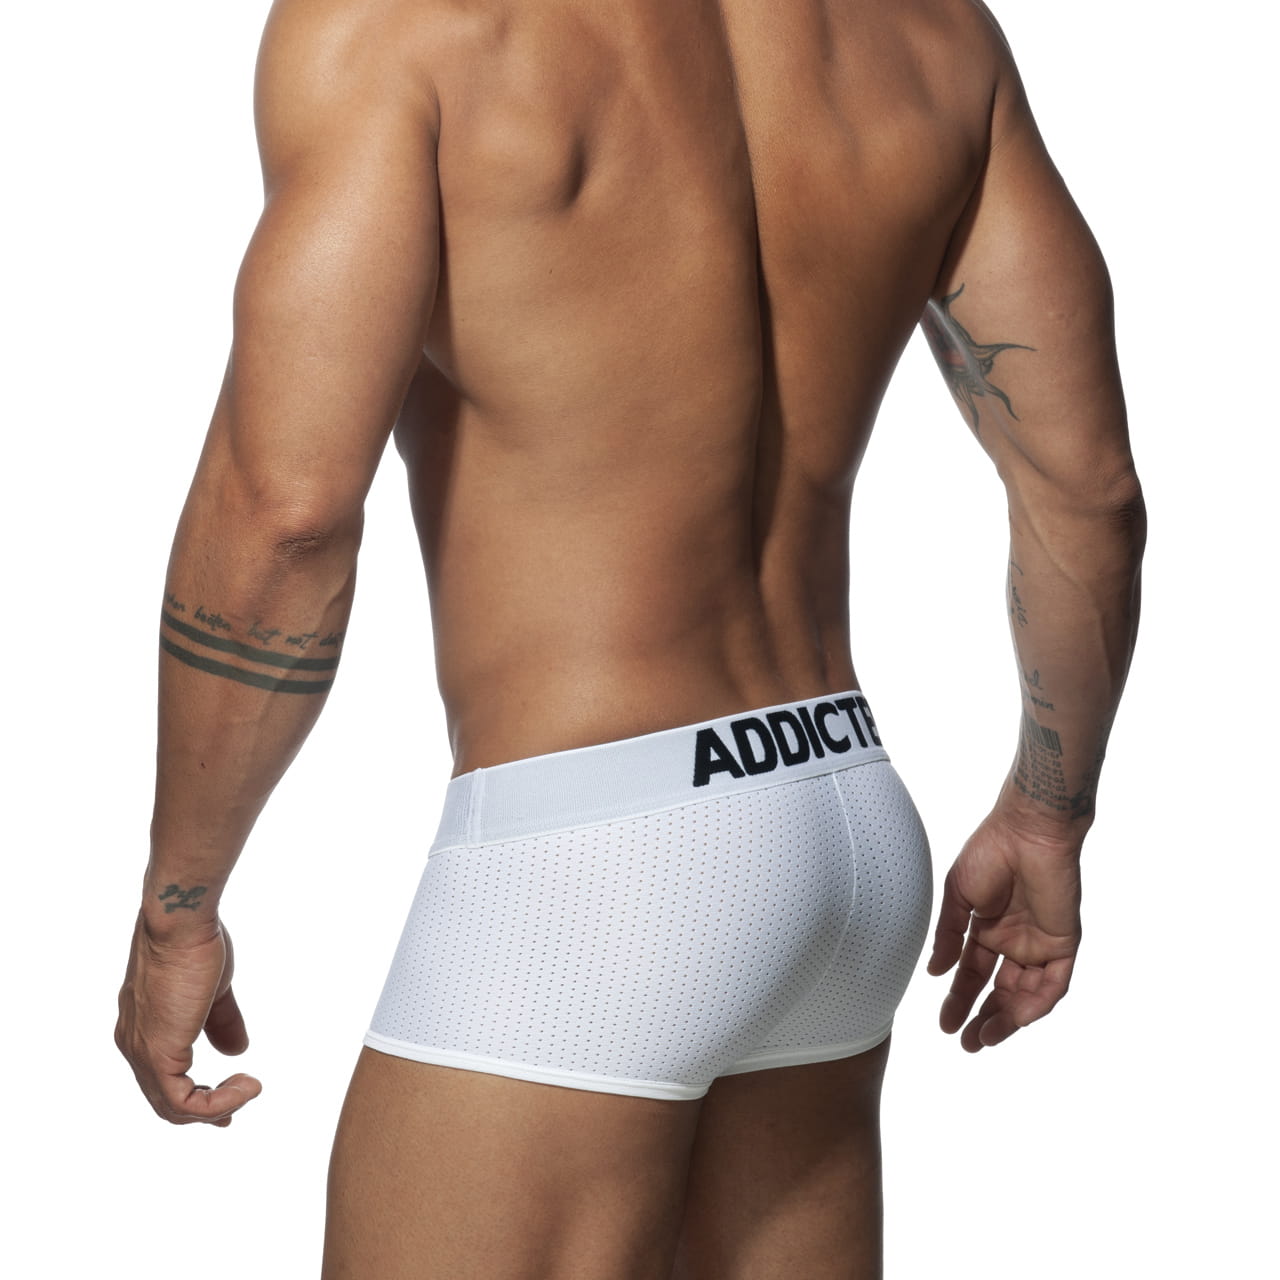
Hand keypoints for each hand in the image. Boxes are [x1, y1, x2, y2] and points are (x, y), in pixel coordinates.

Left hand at [115, 911, 261, 1124]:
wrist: (180, 923)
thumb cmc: (195, 944)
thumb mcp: (213, 990)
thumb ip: (221, 1022)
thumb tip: (237, 1050)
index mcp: (144, 1027)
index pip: (162, 1076)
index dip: (196, 1092)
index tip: (233, 1090)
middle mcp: (135, 1043)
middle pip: (164, 1099)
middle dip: (204, 1110)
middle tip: (234, 1111)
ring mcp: (143, 1051)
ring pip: (172, 1108)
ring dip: (216, 1106)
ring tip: (249, 1089)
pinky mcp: (158, 1054)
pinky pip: (184, 1102)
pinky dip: (218, 1102)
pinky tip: (247, 1084)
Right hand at [926, 805, 1082, 1051]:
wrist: (1027, 831)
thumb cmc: (990, 852)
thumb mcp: (958, 896)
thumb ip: (949, 936)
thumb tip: (936, 972)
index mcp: (987, 928)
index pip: (973, 973)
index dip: (959, 998)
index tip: (944, 1023)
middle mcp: (1014, 940)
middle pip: (1000, 991)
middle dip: (983, 1018)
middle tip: (966, 1043)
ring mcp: (1039, 944)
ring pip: (1027, 994)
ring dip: (1008, 1019)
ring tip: (985, 1038)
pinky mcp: (1063, 943)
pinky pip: (1054, 983)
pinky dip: (1038, 1003)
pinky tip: (1018, 1018)